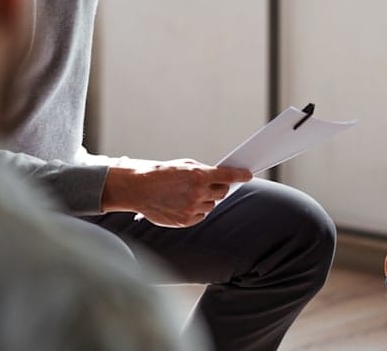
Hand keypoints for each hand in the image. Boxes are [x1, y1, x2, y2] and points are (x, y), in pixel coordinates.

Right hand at [100, 158, 251, 227]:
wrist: (139, 188)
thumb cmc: (161, 173)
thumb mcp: (184, 165)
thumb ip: (203, 172)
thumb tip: (220, 177)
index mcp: (198, 175)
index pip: (227, 177)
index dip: (240, 175)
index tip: (248, 175)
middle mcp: (198, 193)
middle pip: (221, 192)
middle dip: (219, 187)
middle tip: (210, 184)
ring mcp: (192, 208)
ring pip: (211, 204)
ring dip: (206, 199)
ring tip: (189, 194)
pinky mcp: (186, 221)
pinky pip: (201, 215)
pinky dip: (197, 210)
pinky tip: (184, 203)